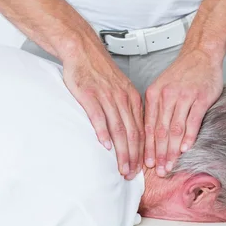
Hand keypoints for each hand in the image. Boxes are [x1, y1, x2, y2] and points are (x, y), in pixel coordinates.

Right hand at [61, 31, 143, 179]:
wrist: (83, 50)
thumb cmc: (99, 71)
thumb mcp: (120, 87)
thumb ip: (125, 107)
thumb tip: (129, 129)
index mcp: (131, 97)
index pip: (141, 128)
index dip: (142, 150)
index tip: (141, 167)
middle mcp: (122, 98)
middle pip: (132, 132)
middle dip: (134, 157)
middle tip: (132, 174)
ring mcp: (106, 96)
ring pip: (118, 128)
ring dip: (121, 151)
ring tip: (121, 167)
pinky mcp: (90, 95)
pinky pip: (99, 116)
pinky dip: (103, 132)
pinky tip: (105, 145)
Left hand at [144, 48, 222, 176]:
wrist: (200, 55)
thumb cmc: (182, 74)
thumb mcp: (162, 87)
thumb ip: (156, 109)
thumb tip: (150, 136)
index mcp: (154, 94)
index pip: (148, 126)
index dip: (147, 147)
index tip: (145, 164)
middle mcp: (167, 96)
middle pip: (160, 130)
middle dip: (158, 154)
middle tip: (158, 171)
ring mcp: (184, 96)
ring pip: (175, 128)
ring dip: (172, 150)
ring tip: (170, 165)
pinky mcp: (200, 97)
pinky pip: (193, 120)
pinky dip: (189, 137)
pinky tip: (186, 149)